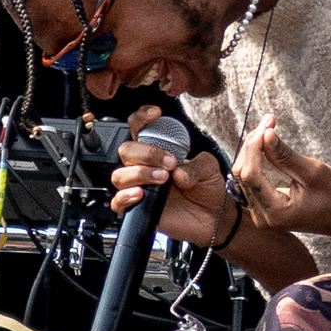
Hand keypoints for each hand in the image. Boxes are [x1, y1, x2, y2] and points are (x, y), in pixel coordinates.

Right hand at [110, 104, 236, 248]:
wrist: (213, 217)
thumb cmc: (207, 189)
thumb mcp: (209, 167)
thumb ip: (196, 165)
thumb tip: (177, 173)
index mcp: (158, 151)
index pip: (139, 129)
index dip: (141, 118)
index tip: (155, 114)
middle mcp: (145, 167)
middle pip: (126, 150)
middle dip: (146, 153)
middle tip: (169, 163)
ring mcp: (140, 187)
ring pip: (119, 175)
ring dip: (140, 173)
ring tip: (163, 178)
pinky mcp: (138, 208)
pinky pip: (117, 203)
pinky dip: (124, 197)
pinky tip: (141, 194)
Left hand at [235, 123, 330, 242]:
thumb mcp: (313, 172)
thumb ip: (285, 155)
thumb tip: (265, 134)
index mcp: (276, 212)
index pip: (250, 175)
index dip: (254, 147)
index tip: (267, 125)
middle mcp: (263, 217)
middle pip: (243, 175)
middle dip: (252, 145)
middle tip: (269, 121)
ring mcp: (262, 215)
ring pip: (244, 176)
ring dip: (253, 150)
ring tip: (268, 128)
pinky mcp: (264, 209)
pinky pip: (251, 181)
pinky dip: (256, 160)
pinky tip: (264, 144)